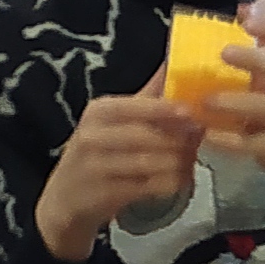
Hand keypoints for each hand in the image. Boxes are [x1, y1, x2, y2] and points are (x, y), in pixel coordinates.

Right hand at [36, 70, 201, 260]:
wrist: (65, 200)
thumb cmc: (98, 154)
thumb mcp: (113, 121)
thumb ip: (146, 98)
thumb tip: (173, 63)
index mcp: (99, 112)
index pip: (137, 106)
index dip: (166, 109)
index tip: (192, 112)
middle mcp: (93, 135)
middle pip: (148, 136)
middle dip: (180, 140)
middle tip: (199, 142)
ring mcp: (97, 166)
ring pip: (152, 163)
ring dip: (178, 164)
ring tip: (191, 163)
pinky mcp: (105, 193)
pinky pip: (148, 187)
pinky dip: (169, 184)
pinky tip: (179, 182)